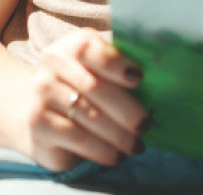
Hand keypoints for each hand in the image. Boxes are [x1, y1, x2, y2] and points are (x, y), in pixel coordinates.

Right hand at [22, 28, 149, 170]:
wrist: (40, 109)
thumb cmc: (85, 85)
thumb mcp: (102, 70)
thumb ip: (125, 67)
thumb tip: (164, 74)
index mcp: (72, 45)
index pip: (91, 49)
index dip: (116, 63)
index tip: (139, 78)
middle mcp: (52, 64)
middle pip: (94, 87)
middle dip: (126, 110)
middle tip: (147, 125)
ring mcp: (41, 94)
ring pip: (88, 117)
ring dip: (118, 135)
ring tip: (136, 146)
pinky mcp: (38, 124)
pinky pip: (76, 138)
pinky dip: (101, 150)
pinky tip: (117, 156)